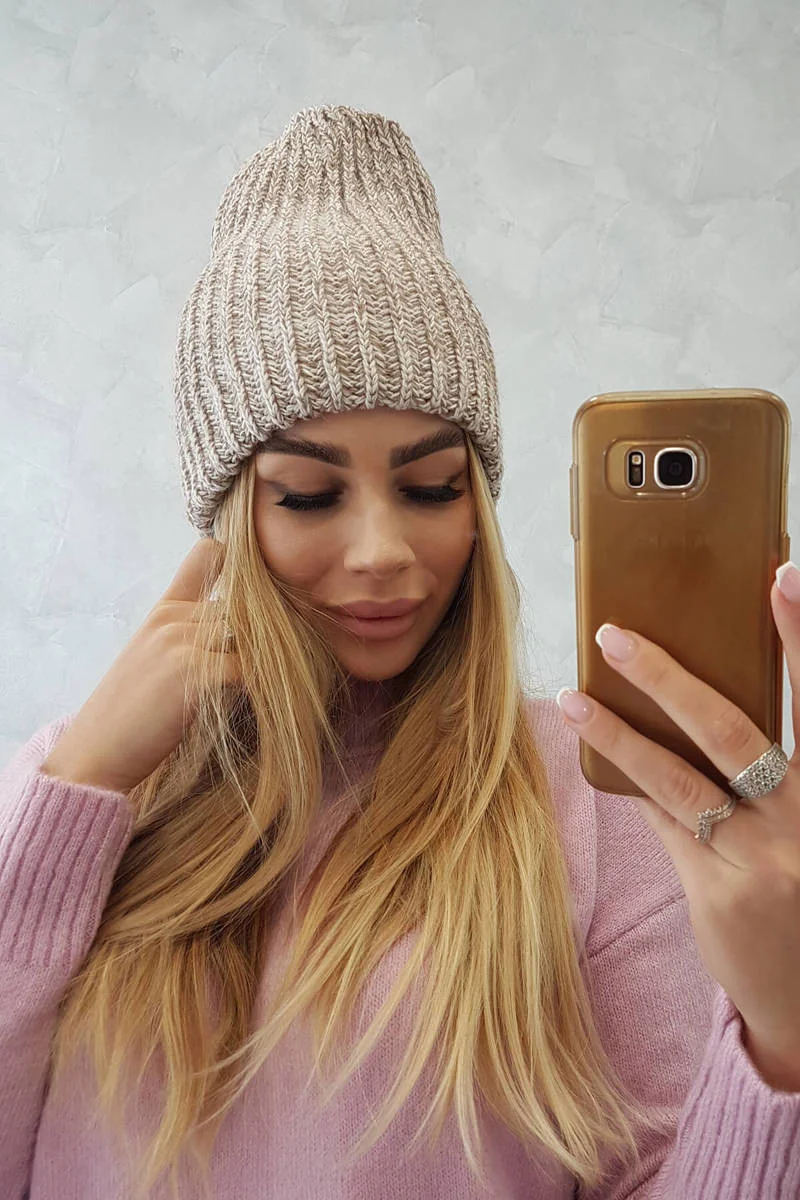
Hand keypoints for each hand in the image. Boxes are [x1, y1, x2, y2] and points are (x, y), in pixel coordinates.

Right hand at [40, 538, 240, 794]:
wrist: (97, 752)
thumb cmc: (132, 713)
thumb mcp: (155, 657)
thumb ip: (192, 634)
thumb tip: (251, 634)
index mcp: (164, 609)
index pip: (208, 555)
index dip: (239, 563)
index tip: (262, 586)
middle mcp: (173, 616)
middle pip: (244, 608)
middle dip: (263, 634)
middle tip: (274, 661)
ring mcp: (181, 640)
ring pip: (249, 637)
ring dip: (262, 662)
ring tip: (261, 686)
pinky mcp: (193, 670)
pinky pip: (246, 669)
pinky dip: (257, 687)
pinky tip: (252, 703)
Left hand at [556, 564, 799, 1088]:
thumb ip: (769, 771)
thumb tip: (687, 701)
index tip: (783, 574)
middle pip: (729, 730)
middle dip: (668, 677)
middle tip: (615, 635)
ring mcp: (759, 859)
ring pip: (674, 777)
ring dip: (618, 731)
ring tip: (575, 693)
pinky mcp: (716, 892)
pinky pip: (663, 820)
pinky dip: (634, 781)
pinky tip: (599, 746)